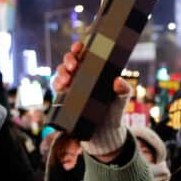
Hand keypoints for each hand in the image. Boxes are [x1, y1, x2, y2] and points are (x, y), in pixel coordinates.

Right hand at [51, 42, 131, 160]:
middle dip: (69, 59)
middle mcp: (82, 76)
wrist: (104, 133)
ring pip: (62, 71)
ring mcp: (73, 86)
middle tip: (74, 66)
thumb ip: (124, 91)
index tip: (79, 47)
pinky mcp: (66, 97)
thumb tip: (118, 81)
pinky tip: (61, 86)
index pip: (85, 54)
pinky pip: (57, 86)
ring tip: (67, 78)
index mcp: (94, 71)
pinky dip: (57, 83)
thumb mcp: (121, 100)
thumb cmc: (114, 112)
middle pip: (71, 60)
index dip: (79, 48)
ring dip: (61, 71)